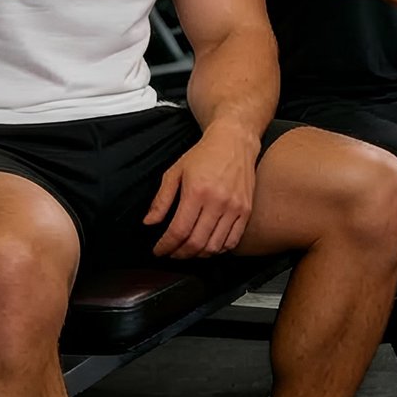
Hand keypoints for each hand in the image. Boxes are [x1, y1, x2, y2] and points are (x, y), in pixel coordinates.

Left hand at [145, 124, 258, 258]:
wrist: (235, 141)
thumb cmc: (205, 154)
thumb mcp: (175, 172)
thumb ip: (161, 199)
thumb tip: (149, 222)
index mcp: (197, 192)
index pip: (178, 231)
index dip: (165, 246)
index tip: (158, 250)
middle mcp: (218, 201)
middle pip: (196, 242)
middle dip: (179, 254)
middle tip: (171, 253)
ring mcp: (235, 207)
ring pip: (215, 246)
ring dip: (198, 255)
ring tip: (188, 251)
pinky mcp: (246, 209)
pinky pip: (233, 240)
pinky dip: (219, 249)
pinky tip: (209, 245)